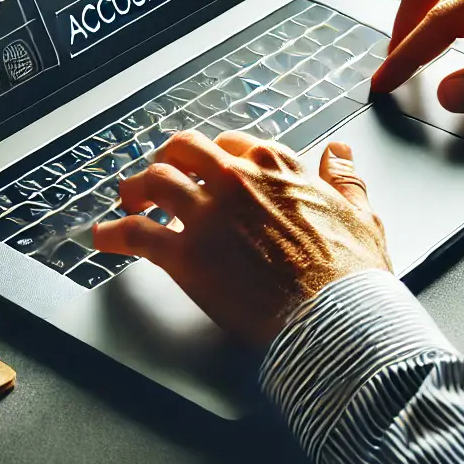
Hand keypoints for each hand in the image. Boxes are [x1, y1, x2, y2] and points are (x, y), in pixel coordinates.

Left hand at [92, 130, 389, 348]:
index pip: (232, 146)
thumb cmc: (352, 274)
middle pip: (183, 150)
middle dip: (166, 160)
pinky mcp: (185, 255)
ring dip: (135, 190)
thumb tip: (339, 152)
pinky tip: (102, 239)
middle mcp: (235, 181)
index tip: (206, 168)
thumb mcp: (361, 214)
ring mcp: (206, 214)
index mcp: (276, 168)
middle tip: (157, 177)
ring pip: (154, 181)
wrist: (336, 317)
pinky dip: (112, 234)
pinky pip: (134, 234)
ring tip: (127, 202)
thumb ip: (346, 179)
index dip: (214, 157)